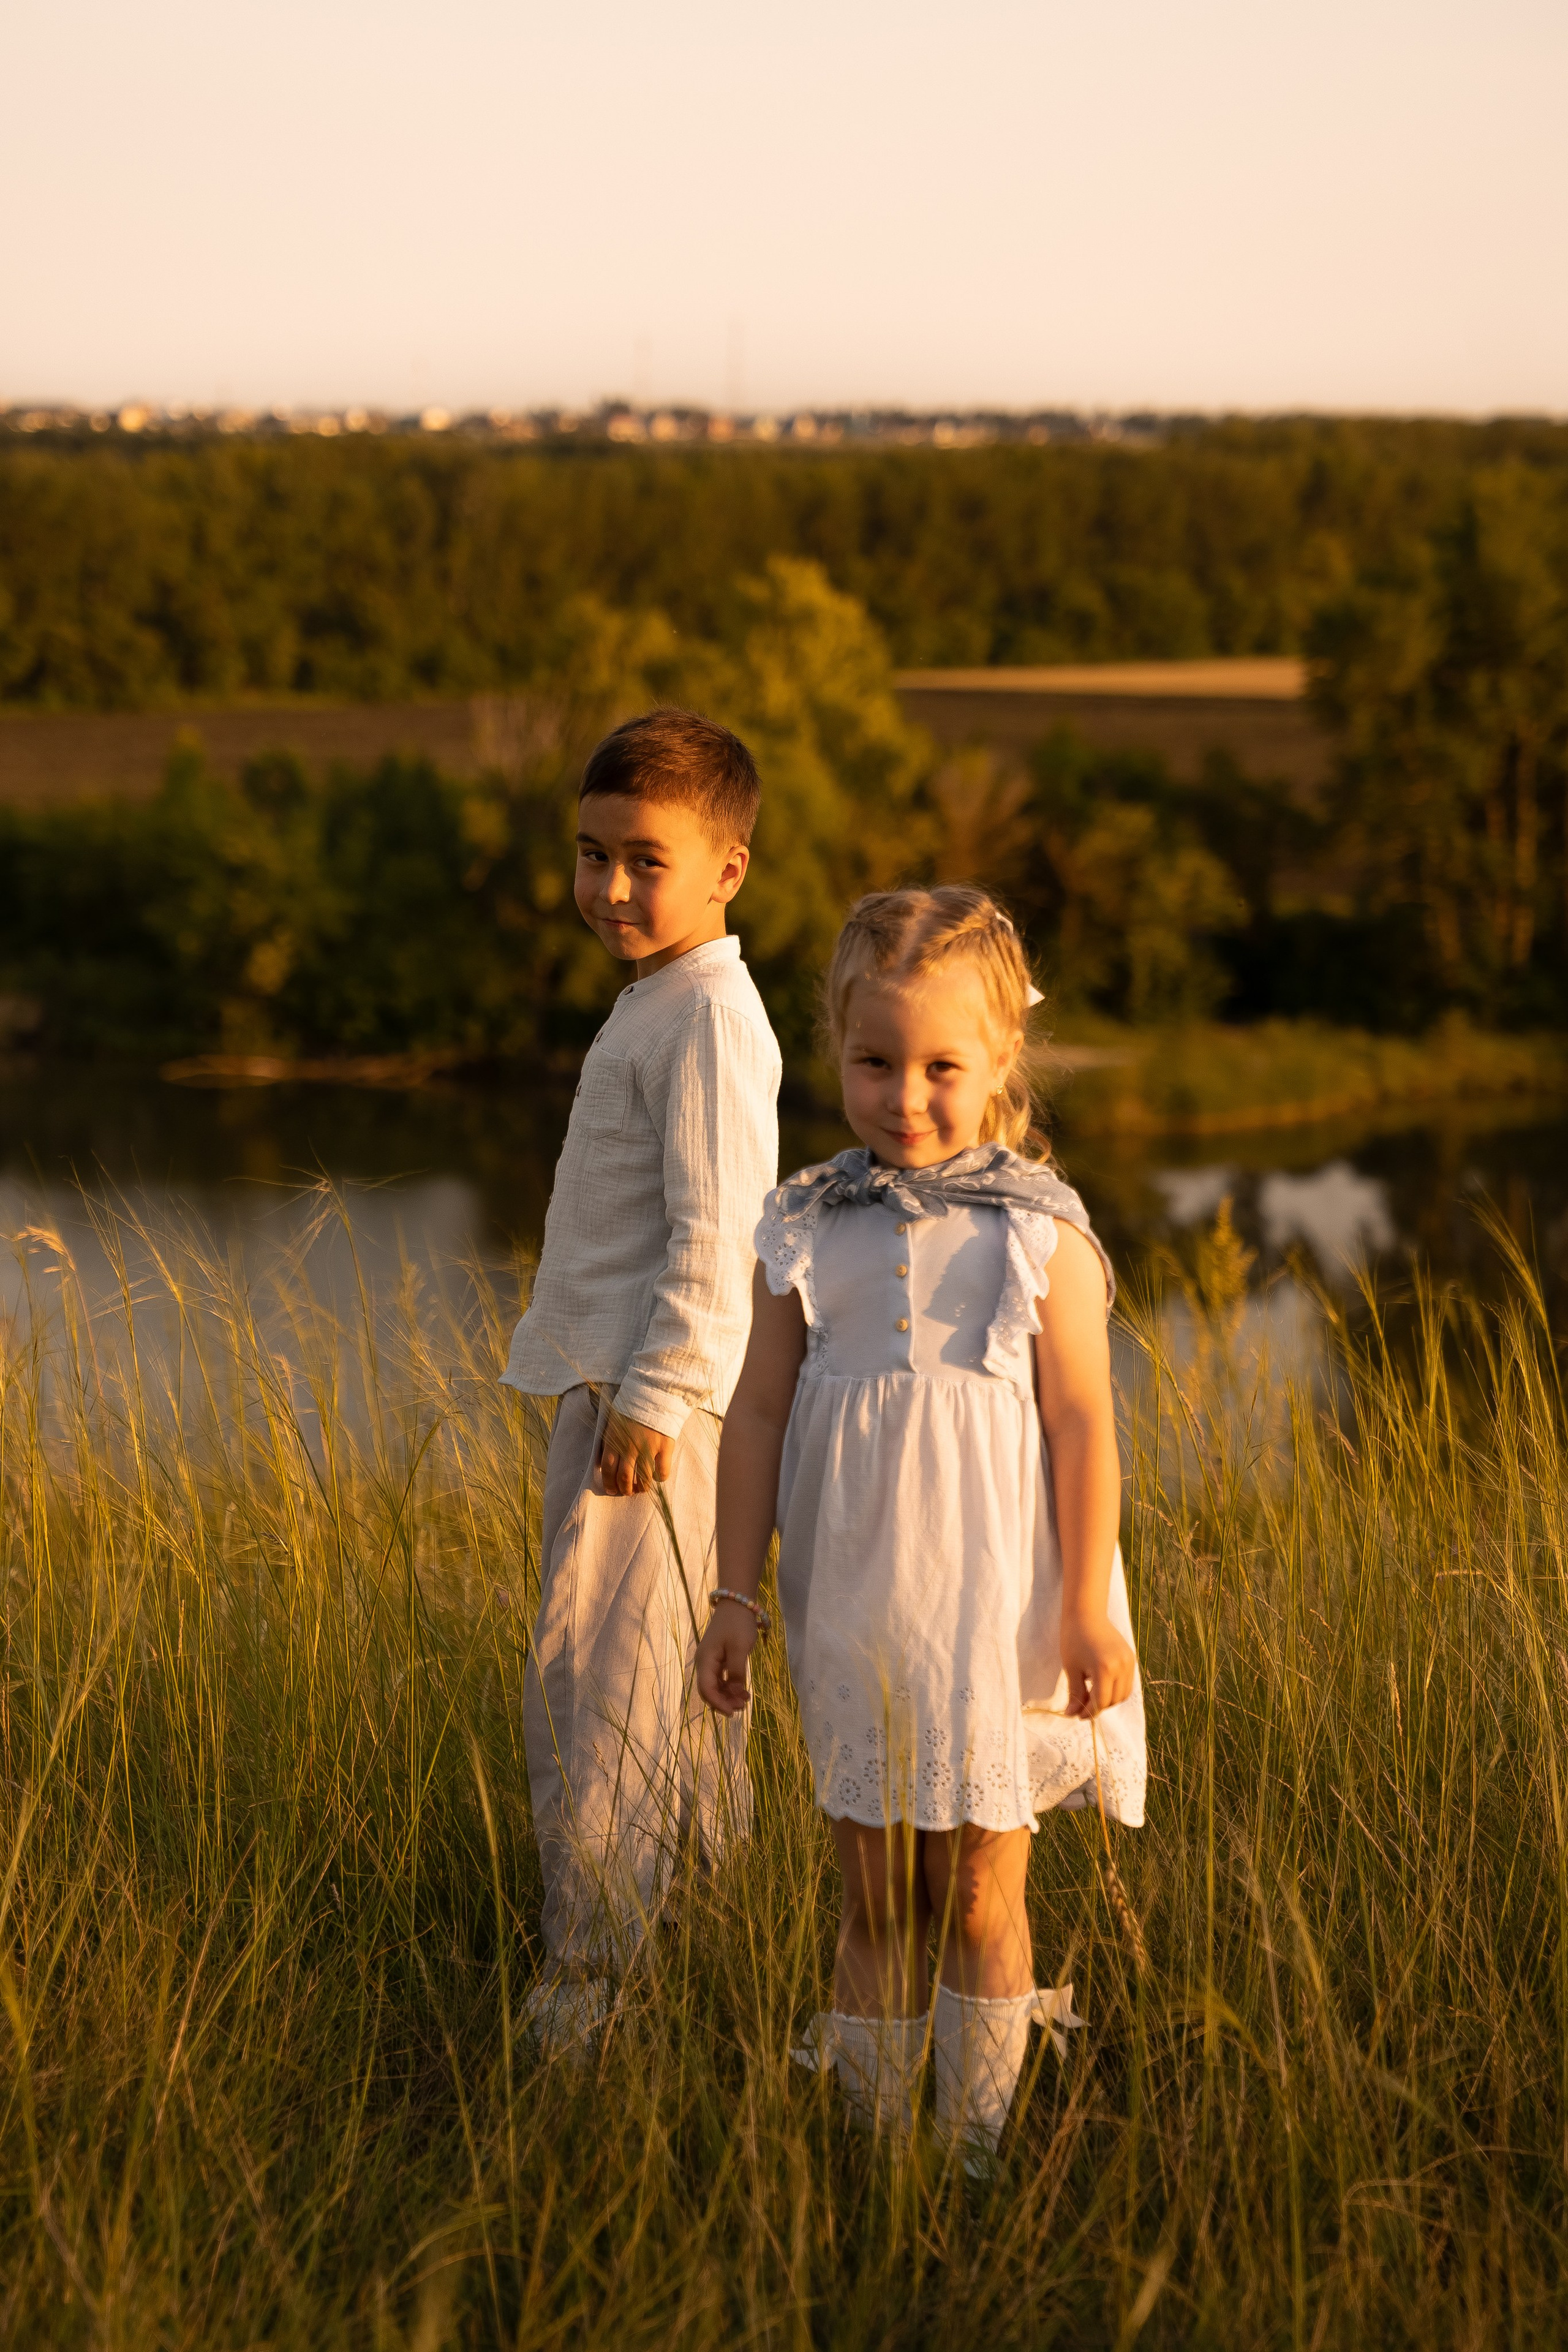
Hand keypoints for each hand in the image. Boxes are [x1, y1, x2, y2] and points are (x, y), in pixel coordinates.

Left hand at [597, 1411, 675, 1495]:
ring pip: (643, 1478)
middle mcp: (630, 1446)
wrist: (655, 1393)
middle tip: (628, 1492)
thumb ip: (609, 1442)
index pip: (608, 1469)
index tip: (612, 1490)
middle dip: (625, 1489)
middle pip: (624, 1477)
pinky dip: (659, 1478)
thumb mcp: (614, 1423)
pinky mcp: (665, 1446)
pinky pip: (662, 1471)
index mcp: (615, 1440)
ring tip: (642, 1488)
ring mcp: (648, 1447)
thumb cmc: (632, 1408)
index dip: (609, 1483)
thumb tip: (603, 1463)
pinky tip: (658, 1476)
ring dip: (642, 1488)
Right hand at [695, 1601, 758, 1715]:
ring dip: (728, 1695)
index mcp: (705, 1660)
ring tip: (745, 1700)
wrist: (737, 1603)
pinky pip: (721, 1678)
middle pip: (709, 1690)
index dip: (718, 1703)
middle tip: (742, 1707)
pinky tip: (743, 1691)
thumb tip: (735, 1692)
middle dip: (723, 1701)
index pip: (706, 1689)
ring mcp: (711, 1660)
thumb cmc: (737, 1624)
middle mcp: (704, 1663)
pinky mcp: (718, 1658)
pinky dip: (730, 1686)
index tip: (733, 1712)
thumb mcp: (740, 1648)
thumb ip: (736, 1671)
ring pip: (715, 1685)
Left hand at [1061, 1609, 1135, 1718]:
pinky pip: (1127, 1682)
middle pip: (1114, 1700)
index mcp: (1104, 1669)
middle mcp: (1121, 1666)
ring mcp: (1129, 1661)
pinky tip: (1101, 1683)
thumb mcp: (1071, 1668)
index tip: (1078, 1715)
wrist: (1086, 1613)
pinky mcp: (1131, 1657)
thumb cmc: (1073, 1639)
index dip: (1089, 1712)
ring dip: (1109, 1699)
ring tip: (1091, 1694)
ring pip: (1123, 1693)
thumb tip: (1072, 1714)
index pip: (1101, 1702)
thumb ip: (1075, 1693)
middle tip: (1082, 1705)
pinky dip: (1116, 1688)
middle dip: (1098, 1706)